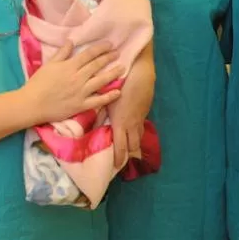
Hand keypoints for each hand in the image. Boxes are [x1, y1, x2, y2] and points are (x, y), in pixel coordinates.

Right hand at [23, 41, 122, 124]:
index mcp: (70, 66)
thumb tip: (72, 41)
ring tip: (122, 68)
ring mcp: (81, 92)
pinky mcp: (81, 105)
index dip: (100, 48)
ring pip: (101, 81)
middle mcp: (78, 77)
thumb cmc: (39, 83)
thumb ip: (62, 53)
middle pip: (97, 65)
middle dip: (109, 57)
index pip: (88, 54)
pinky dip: (109, 97)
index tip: (109, 44)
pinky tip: (118, 92)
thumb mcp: (49, 64)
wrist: (33, 103)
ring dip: (113, 74)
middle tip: (118, 53)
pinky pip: (98, 101)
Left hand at [108, 44, 154, 166]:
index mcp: (121, 123)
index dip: (119, 158)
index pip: (121, 147)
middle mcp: (132, 124)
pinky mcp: (145, 110)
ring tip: (130, 149)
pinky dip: (138, 130)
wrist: (140, 73)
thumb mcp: (106, 99)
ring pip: (139, 136)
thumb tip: (93, 123)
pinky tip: (134, 128)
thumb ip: (100, 113)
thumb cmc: (119, 84)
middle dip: (129, 154)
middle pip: (133, 145)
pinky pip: (141, 125)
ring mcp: (140, 117)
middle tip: (123, 160)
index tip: (115, 166)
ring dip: (135, 143)